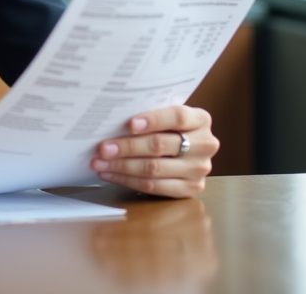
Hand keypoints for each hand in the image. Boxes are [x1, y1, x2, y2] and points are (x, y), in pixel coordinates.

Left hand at [90, 105, 217, 197]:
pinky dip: (128, 180)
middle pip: (161, 145)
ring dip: (122, 166)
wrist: (187, 148)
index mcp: (201, 120)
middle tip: (103, 148)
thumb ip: (149, 115)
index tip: (130, 124)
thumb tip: (112, 117)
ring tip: (100, 163)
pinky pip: (154, 187)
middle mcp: (205, 144)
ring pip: (154, 169)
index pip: (177, 117)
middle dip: (127, 147)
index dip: (153, 120)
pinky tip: (111, 174)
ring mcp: (199, 169)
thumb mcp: (166, 115)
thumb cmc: (169, 127)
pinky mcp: (191, 189)